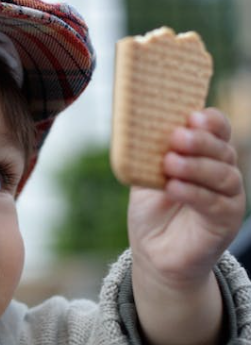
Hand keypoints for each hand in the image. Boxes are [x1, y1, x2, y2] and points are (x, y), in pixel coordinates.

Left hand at [128, 107, 245, 286]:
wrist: (154, 251)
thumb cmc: (152, 208)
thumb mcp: (146, 175)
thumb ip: (147, 155)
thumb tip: (137, 130)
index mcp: (205, 154)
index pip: (218, 130)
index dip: (210, 121)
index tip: (193, 115)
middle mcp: (222, 171)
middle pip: (222, 150)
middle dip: (200, 141)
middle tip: (177, 137)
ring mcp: (228, 196)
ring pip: (223, 175)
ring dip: (196, 166)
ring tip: (170, 163)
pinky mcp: (225, 221)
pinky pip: (214, 203)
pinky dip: (194, 192)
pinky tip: (174, 187)